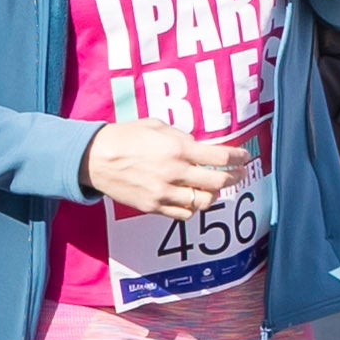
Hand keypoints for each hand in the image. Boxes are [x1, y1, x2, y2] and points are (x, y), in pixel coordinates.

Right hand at [84, 119, 247, 214]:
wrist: (95, 159)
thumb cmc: (125, 137)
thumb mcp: (156, 126)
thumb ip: (181, 137)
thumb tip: (198, 146)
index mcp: (178, 148)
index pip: (220, 156)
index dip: (238, 157)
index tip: (244, 157)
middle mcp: (175, 172)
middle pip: (218, 182)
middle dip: (233, 177)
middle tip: (237, 174)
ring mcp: (164, 192)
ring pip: (204, 201)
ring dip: (213, 194)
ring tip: (212, 188)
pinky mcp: (153, 206)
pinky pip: (184, 213)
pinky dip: (192, 207)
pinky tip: (191, 198)